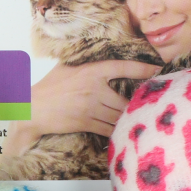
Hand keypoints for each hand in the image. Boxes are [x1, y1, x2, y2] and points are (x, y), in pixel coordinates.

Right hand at [3, 59, 163, 154]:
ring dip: (130, 119)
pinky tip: (125, 132)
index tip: (158, 69)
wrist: (33, 109)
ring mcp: (91, 107)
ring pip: (120, 115)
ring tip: (142, 120)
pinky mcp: (87, 123)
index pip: (123, 67)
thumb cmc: (50, 86)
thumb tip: (103, 57)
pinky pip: (110, 129)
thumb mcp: (67, 67)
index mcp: (91, 70)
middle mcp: (94, 88)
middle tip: (151, 104)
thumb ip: (86, 63)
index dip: (143, 69)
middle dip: (139, 103)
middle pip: (126, 99)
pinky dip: (118, 131)